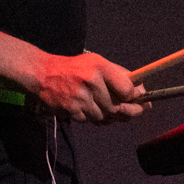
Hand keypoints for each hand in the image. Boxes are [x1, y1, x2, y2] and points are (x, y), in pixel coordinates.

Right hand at [28, 51, 147, 121]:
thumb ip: (118, 74)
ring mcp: (80, 97)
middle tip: (129, 112)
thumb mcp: (97, 62)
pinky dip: (92, 118)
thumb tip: (140, 89)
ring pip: (104, 116)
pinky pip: (90, 120)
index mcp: (100, 67)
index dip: (135, 98)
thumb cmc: (75, 68)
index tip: (138, 100)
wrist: (43, 73)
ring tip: (104, 108)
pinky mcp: (71, 110)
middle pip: (116, 107)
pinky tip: (90, 110)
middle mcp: (91, 81)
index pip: (126, 89)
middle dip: (125, 112)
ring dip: (107, 116)